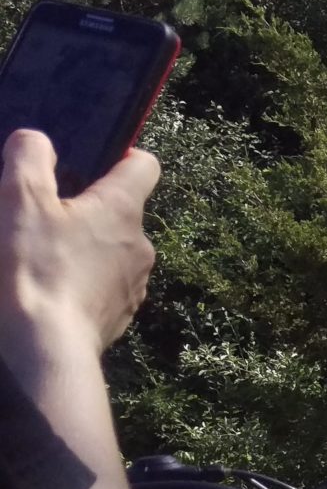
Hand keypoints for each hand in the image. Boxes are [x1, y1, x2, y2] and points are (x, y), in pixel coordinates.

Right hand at [0, 131, 159, 358]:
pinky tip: (50, 287)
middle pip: (122, 211)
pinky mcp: (120, 315)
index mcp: (123, 209)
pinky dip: (82, 281)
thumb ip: (29, 158)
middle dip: (88, 208)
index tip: (90, 164)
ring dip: (84, 247)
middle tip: (46, 214)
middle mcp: (141, 244)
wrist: (45, 347)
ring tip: (43, 254)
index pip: (144, 164)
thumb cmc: (35, 268)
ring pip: (112, 251)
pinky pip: (104, 285)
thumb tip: (37, 140)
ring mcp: (135, 284)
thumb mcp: (20, 200)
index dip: (121, 156)